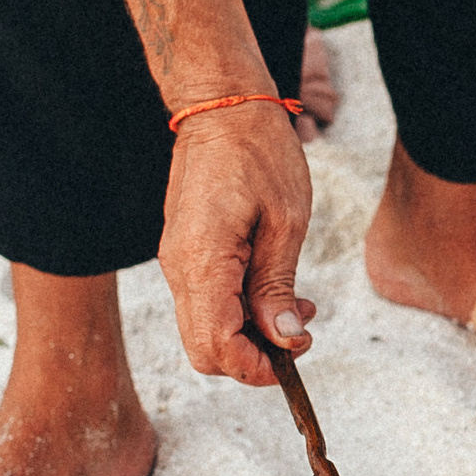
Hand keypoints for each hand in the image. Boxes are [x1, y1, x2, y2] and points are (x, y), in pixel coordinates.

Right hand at [157, 101, 316, 386]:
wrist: (221, 109)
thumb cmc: (259, 154)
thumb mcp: (286, 223)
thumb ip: (278, 287)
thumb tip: (284, 340)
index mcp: (203, 261)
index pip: (217, 346)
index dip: (256, 367)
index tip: (295, 355)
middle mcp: (179, 269)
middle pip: (203, 351)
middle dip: (252, 358)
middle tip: (298, 334)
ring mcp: (177, 263)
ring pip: (203, 331)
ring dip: (248, 335)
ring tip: (296, 308)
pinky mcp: (183, 255)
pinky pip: (205, 304)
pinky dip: (238, 313)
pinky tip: (272, 291)